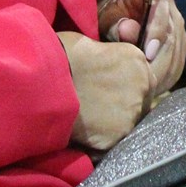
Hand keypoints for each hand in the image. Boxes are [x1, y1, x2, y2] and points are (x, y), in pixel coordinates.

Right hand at [57, 31, 151, 151]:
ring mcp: (131, 113)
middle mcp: (142, 85)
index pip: (142, 79)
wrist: (43, 78)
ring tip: (90, 118)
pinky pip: (112, 142)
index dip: (125, 86)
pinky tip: (84, 131)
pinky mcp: (115, 136)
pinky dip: (100, 140)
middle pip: (141, 102)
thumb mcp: (94, 45)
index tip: (108, 90)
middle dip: (123, 104)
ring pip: (129, 123)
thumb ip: (113, 60)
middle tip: (98, 105)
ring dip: (114, 123)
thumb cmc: (61, 55)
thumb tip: (113, 71)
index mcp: (137, 59)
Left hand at [97, 0, 185, 97]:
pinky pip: (179, 56)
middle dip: (162, 54)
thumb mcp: (105, 17)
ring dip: (167, 65)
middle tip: (150, 76)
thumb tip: (128, 32)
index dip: (157, 30)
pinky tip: (155, 83)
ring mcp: (175, 24)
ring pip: (179, 44)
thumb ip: (115, 24)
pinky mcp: (177, 41)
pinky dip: (169, 70)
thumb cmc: (105, 15)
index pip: (163, 7)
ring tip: (151, 83)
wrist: (107, 21)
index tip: (147, 53)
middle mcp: (169, 5)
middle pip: (174, 29)